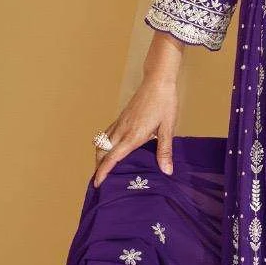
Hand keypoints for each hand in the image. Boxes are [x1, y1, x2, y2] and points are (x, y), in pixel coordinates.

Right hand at [92, 72, 178, 186]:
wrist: (158, 81)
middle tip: (100, 180)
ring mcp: (120, 123)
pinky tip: (110, 149)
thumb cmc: (165, 103)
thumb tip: (167, 171)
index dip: (103, 172)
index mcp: (133, 136)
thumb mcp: (168, 128)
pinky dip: (103, 144)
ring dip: (99, 156)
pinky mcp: (121, 117)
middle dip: (98, 167)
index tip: (97, 183)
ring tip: (102, 168)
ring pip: (101, 142)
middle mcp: (122, 130)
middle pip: (102, 152)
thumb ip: (164, 150)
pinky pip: (106, 133)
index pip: (112, 158)